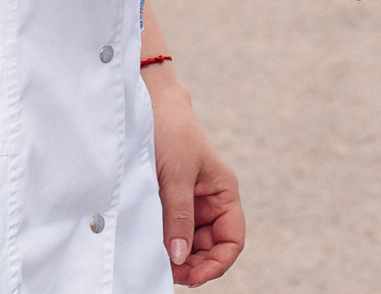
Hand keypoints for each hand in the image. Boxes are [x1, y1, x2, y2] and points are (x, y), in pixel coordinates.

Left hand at [148, 72, 244, 285]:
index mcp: (223, 192)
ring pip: (190, 244)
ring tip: (158, 260)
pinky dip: (165, 244)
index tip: (192, 277)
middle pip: (210, 248)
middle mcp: (210, 202)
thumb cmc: (170, 131)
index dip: (217, 263)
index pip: (232, 239)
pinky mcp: (169, 203)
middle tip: (168, 271)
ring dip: (178, 256)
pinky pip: (172, 232)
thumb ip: (179, 216)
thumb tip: (180, 256)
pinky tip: (152, 247)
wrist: (148, 104)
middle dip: (194, 264)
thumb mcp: (176, 175)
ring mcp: (190, 204)